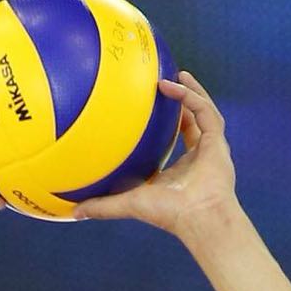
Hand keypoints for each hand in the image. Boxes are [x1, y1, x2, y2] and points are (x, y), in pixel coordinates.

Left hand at [73, 72, 238, 238]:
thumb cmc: (167, 214)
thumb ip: (102, 206)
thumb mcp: (128, 204)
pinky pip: (204, 109)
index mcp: (179, 172)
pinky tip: (173, 82)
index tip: (147, 115)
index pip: (172, 146)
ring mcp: (209, 148)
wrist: (198, 216)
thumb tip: (72, 212)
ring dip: (188, 92)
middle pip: (190, 124)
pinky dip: (190, 95)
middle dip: (181, 104)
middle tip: (164, 86)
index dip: (164, 129)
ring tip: (175, 74)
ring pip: (201, 112)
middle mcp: (196, 158)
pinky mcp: (218, 140)